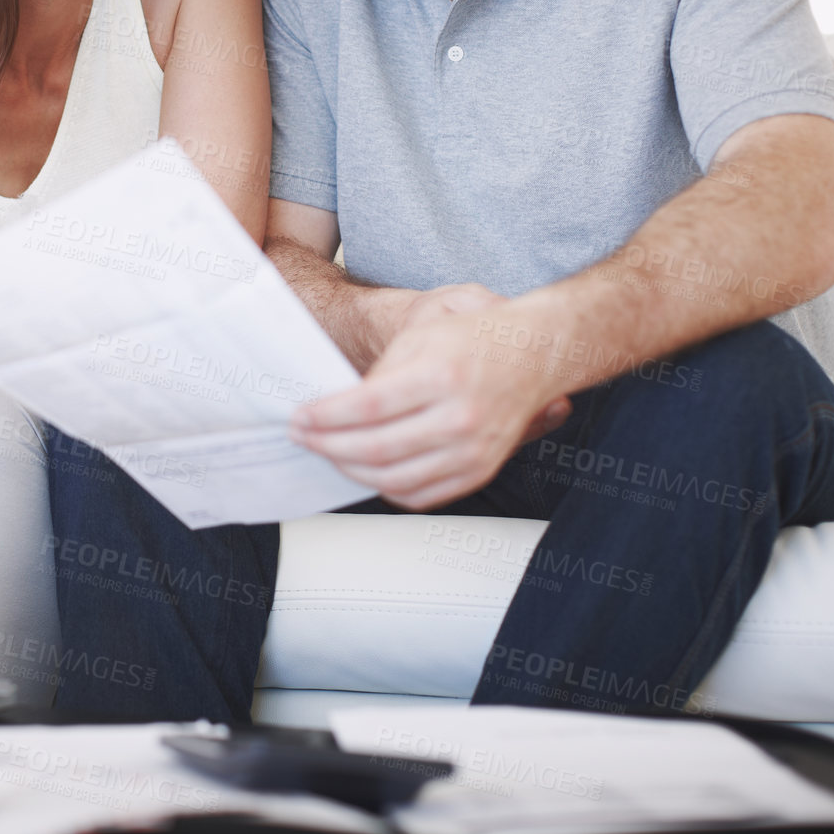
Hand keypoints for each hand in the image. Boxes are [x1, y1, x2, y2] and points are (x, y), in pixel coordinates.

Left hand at [291, 291, 572, 509]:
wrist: (534, 354)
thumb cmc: (473, 340)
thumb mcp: (419, 338)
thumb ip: (378, 376)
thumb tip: (336, 409)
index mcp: (441, 376)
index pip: (368, 406)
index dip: (325, 417)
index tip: (300, 417)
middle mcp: (460, 417)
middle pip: (376, 448)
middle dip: (327, 445)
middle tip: (302, 436)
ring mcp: (473, 450)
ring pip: (394, 478)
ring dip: (350, 469)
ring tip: (328, 452)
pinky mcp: (480, 470)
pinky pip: (422, 495)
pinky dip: (386, 488)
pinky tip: (366, 470)